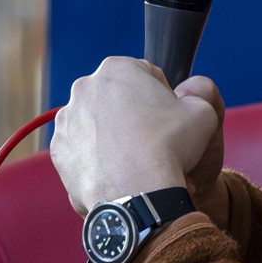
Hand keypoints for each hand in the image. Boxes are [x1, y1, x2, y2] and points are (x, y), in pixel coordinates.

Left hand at [51, 57, 221, 215]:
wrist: (137, 192)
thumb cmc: (169, 148)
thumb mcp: (202, 112)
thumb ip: (196, 95)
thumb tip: (187, 100)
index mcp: (116, 69)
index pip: (145, 74)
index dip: (163, 96)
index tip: (169, 118)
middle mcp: (84, 88)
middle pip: (117, 98)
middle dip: (133, 114)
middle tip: (153, 141)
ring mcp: (67, 121)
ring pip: (97, 124)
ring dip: (113, 136)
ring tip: (135, 160)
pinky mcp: (59, 151)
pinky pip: (82, 151)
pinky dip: (96, 159)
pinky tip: (116, 172)